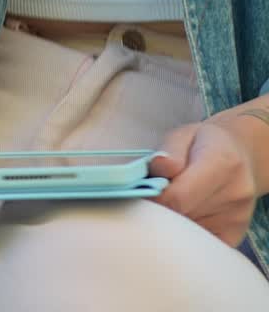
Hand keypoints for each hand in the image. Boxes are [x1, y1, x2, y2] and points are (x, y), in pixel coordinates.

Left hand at [151, 118, 258, 246]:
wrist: (241, 156)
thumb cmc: (205, 143)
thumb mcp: (184, 134)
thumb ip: (169, 150)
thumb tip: (159, 168)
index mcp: (221, 163)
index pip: (178, 197)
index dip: (154, 199)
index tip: (141, 195)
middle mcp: (235, 194)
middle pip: (183, 217)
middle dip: (161, 211)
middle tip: (151, 199)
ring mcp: (237, 220)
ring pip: (189, 236)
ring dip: (173, 225)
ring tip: (172, 204)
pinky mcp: (235, 238)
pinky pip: (200, 247)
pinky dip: (187, 237)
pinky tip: (186, 216)